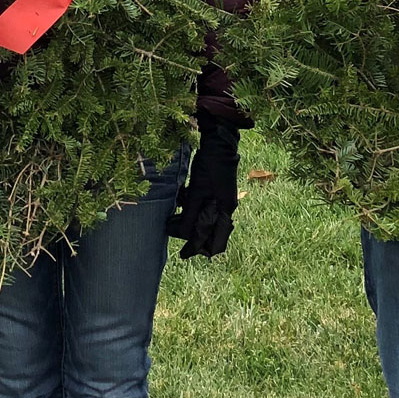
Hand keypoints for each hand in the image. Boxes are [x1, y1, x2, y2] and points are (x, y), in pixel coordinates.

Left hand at [167, 122, 239, 258]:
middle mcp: (226, 207)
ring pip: (204, 218)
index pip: (213, 239)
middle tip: (176, 239)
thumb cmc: (209, 167)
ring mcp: (221, 198)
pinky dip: (190, 207)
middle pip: (210, 232)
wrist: (218, 142)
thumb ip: (191, 214)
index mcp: (225, 210)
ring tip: (172, 220)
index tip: (183, 255)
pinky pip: (202, 205)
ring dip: (189, 221)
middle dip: (193, 237)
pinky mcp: (214, 189)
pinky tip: (180, 201)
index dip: (196, 247)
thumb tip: (181, 234)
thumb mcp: (197, 192)